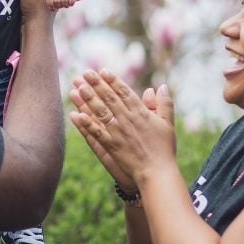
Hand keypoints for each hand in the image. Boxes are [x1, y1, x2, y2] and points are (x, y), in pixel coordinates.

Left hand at [45, 0, 79, 9]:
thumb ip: (51, 5)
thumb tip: (52, 9)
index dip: (51, 5)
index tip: (54, 7)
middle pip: (56, 1)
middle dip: (58, 6)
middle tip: (61, 6)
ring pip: (64, 0)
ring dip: (65, 5)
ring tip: (66, 5)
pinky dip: (71, 3)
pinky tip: (71, 4)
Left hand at [69, 69, 175, 183]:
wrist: (157, 172)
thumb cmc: (164, 148)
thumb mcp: (167, 123)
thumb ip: (164, 103)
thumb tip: (161, 85)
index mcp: (141, 113)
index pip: (124, 92)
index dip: (113, 81)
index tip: (103, 71)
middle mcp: (128, 120)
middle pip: (109, 98)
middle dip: (97, 84)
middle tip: (85, 73)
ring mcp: (118, 132)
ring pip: (100, 112)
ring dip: (88, 99)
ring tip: (78, 87)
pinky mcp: (111, 145)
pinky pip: (96, 132)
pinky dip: (86, 123)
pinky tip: (76, 115)